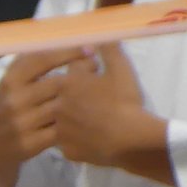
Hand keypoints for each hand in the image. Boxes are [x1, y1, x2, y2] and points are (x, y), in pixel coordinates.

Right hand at [0, 48, 85, 186]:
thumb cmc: (6, 108)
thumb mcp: (9, 84)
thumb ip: (29, 64)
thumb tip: (58, 37)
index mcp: (9, 81)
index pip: (41, 59)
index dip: (68, 51)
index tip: (89, 47)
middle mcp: (14, 100)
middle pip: (58, 83)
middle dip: (83, 75)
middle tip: (98, 70)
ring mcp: (22, 123)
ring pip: (63, 108)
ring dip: (83, 100)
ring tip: (98, 93)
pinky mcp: (30, 143)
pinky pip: (62, 131)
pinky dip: (75, 124)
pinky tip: (86, 119)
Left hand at [50, 43, 166, 173]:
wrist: (130, 139)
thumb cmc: (125, 103)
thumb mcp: (121, 71)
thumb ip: (109, 51)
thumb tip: (103, 37)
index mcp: (67, 84)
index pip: (69, 71)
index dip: (85, 71)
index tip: (95, 73)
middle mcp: (56, 105)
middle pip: (58, 94)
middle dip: (71, 92)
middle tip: (91, 97)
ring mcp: (58, 129)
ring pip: (56, 119)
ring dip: (66, 116)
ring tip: (87, 117)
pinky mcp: (65, 149)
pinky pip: (65, 141)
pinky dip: (73, 138)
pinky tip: (85, 136)